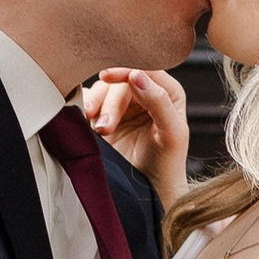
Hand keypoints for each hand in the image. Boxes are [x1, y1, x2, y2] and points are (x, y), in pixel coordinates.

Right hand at [82, 68, 190, 206]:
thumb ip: (159, 102)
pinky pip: (91, 100)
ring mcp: (124, 104)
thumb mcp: (172, 133)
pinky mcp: (106, 115)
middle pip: (120, 81)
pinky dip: (86, 108)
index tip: (107, 77)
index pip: (145, 68)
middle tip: (105, 128)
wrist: (148, 191)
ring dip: (96, 107)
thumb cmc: (166, 164)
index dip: (125, 69)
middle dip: (110, 103)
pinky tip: (87, 121)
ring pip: (103, 90)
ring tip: (99, 131)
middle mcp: (145, 92)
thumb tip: (137, 75)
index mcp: (167, 91)